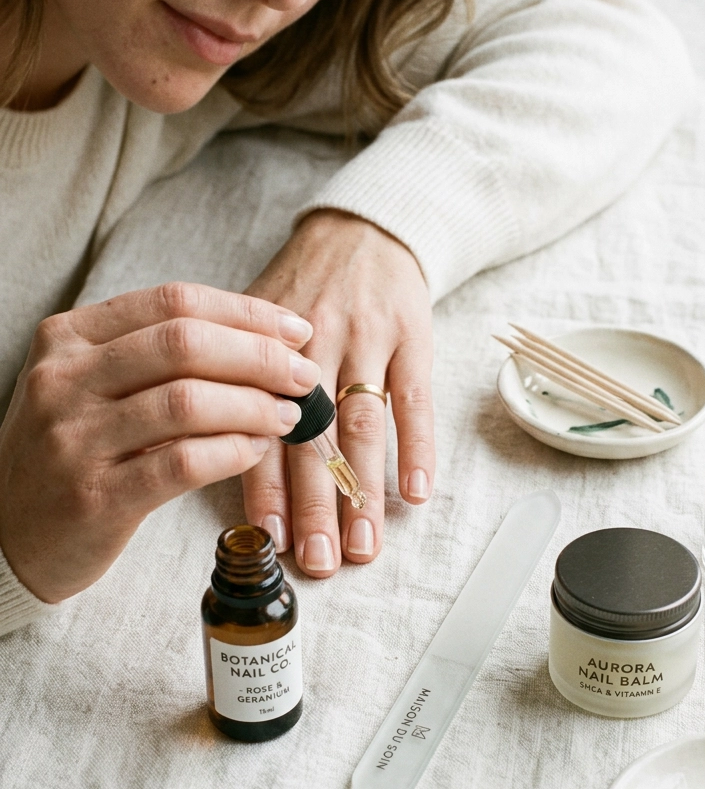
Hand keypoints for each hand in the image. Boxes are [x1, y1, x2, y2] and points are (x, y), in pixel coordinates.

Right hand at [0, 282, 318, 602]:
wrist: (6, 534)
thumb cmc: (66, 454)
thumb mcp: (87, 387)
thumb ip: (151, 359)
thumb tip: (259, 343)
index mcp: (67, 338)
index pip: (173, 301)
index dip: (246, 312)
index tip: (294, 328)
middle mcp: (64, 379)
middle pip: (186, 343)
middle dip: (260, 356)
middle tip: (303, 375)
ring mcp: (74, 438)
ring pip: (188, 402)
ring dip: (254, 405)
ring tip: (288, 416)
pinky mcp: (94, 496)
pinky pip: (182, 463)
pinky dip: (232, 452)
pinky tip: (255, 451)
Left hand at [241, 209, 434, 575]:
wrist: (362, 227)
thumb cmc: (300, 289)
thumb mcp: (252, 323)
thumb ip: (229, 382)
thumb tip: (201, 457)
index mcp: (259, 345)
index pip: (257, 427)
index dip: (264, 487)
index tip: (270, 542)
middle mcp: (309, 344)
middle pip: (310, 435)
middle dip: (314, 503)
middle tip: (317, 561)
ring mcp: (364, 338)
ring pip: (362, 422)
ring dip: (364, 489)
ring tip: (363, 545)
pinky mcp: (411, 334)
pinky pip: (415, 396)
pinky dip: (418, 444)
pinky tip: (417, 492)